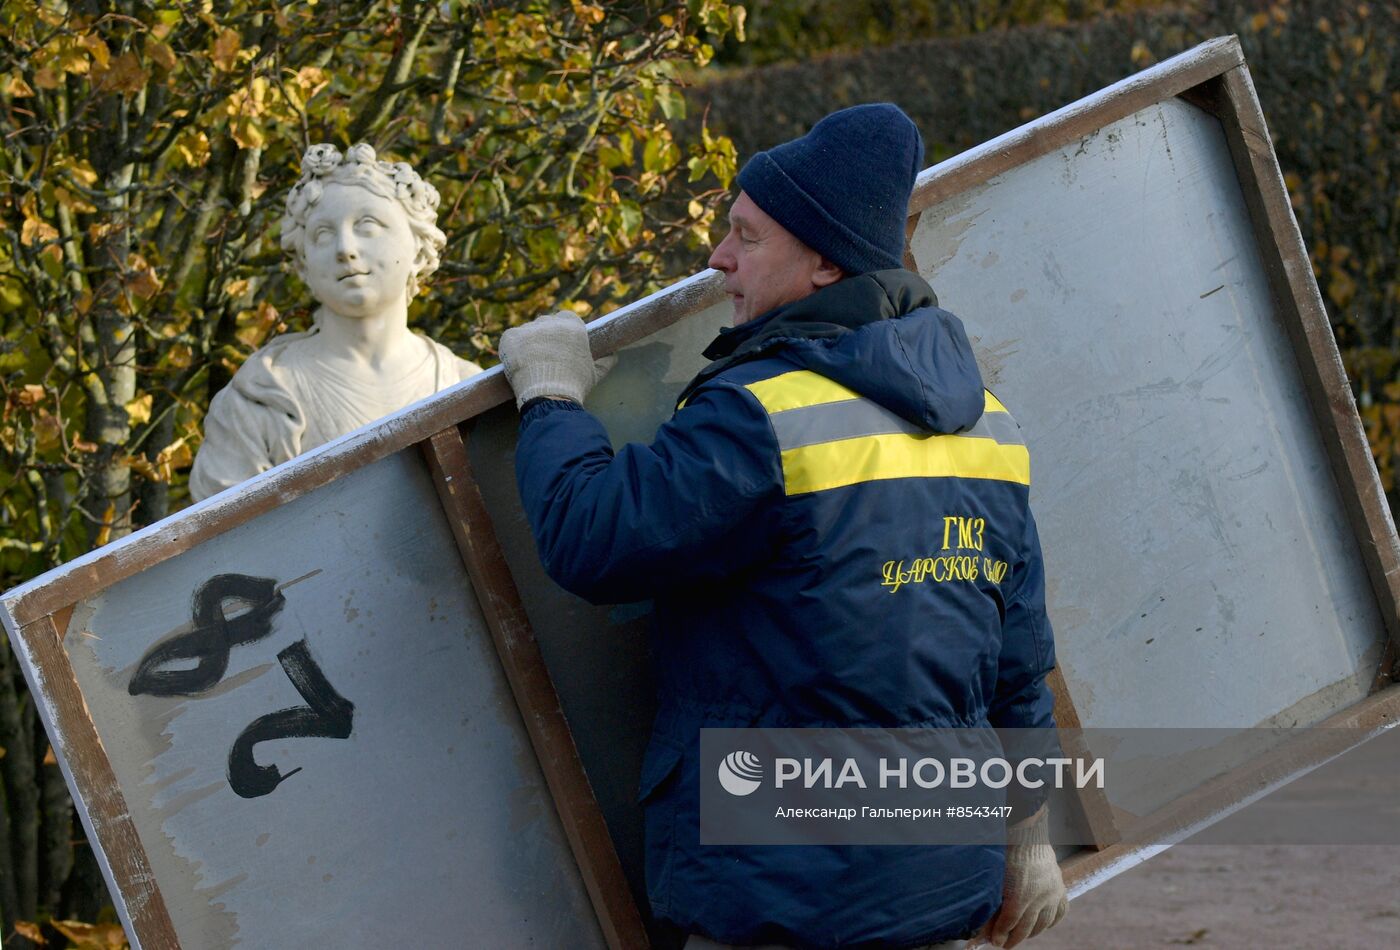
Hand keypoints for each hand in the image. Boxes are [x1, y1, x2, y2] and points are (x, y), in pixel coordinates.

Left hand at [498, 310, 615, 409]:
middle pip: (544, 322)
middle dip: (543, 336)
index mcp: (573, 326)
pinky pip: (510, 339)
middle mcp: (551, 322)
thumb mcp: (594, 374)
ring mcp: (530, 328)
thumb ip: (604, 362)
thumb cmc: (574, 385)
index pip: (565, 317)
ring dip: (527, 343)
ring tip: (529, 364)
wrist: (550, 396)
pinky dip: (511, 349)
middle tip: (542, 357)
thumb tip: (614, 356)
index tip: (559, 344)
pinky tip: (517, 363)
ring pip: (526, 331)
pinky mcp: (511, 337)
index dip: (561, 330)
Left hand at [979, 805, 1066, 947]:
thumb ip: (992, 901)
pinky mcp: (1060, 889)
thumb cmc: (1006, 853)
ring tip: (1020, 936)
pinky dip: (1050, 922)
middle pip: (1026, 928)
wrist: (1027, 836)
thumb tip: (983, 923)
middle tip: (1003, 944)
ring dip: (1031, 933)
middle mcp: (1039, 897)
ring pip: (1043, 924)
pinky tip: (1042, 925)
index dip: (1000, 934)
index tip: (994, 941)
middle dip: (1013, 939)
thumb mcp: (995, 878)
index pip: (1010, 923)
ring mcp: (1052, 894)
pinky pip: (1060, 913)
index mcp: (1021, 894)